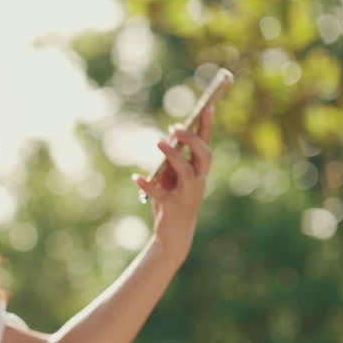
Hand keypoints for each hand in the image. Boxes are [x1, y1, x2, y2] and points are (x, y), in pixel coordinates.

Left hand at [133, 105, 213, 262]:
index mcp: (200, 173)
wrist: (173, 235)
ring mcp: (187, 194)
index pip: (206, 146)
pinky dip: (147, 184)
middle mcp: (198, 182)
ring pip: (186, 171)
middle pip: (203, 156)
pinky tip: (135, 177)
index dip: (207, 127)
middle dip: (192, 139)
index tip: (208, 107)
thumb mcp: (173, 179)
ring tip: (159, 142)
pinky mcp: (172, 206)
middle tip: (176, 126)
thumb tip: (169, 138)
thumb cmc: (173, 202)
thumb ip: (173, 162)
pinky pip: (159, 193)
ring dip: (173, 155)